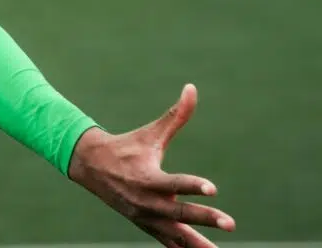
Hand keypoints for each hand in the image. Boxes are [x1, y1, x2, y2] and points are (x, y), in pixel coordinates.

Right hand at [67, 84, 235, 247]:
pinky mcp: (146, 226)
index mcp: (148, 177)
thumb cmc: (127, 147)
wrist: (92, 168)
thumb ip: (175, 115)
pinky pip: (168, 242)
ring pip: (175, 235)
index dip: (192, 186)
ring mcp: (146, 217)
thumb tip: (191, 88)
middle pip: (180, 213)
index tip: (213, 188)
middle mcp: (147, 201)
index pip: (174, 183)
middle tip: (230, 223)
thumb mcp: (151, 133)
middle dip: (205, 219)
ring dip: (197, 244)